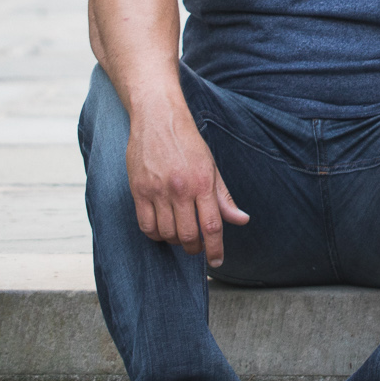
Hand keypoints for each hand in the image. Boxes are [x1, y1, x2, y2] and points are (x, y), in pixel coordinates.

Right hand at [125, 101, 248, 266]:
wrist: (158, 118)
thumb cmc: (188, 143)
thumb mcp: (211, 167)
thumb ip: (224, 198)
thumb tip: (241, 220)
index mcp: (202, 183)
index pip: (212, 226)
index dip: (215, 249)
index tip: (217, 262)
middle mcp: (180, 189)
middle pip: (187, 235)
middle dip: (195, 248)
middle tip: (198, 247)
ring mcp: (157, 190)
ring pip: (166, 233)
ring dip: (175, 241)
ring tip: (181, 235)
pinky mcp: (138, 190)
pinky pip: (146, 225)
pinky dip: (155, 235)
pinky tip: (162, 230)